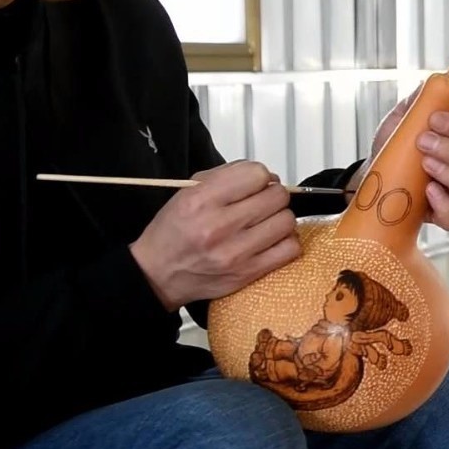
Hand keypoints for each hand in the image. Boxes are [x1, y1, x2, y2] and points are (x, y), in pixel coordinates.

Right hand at [129, 161, 299, 309]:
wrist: (157, 274)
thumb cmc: (174, 232)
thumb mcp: (187, 192)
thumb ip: (226, 176)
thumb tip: (264, 175)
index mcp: (201, 200)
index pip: (257, 174)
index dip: (260, 176)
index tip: (255, 183)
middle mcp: (218, 226)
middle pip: (277, 196)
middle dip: (273, 195)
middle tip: (262, 202)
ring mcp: (236, 252)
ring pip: (287, 221)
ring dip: (280, 218)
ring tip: (265, 221)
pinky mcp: (248, 272)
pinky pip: (290, 249)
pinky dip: (286, 241)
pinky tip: (271, 240)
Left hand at [350, 93, 448, 232]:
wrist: (369, 180)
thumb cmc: (391, 150)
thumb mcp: (400, 122)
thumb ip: (418, 103)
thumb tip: (433, 83)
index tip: (433, 119)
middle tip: (423, 142)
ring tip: (425, 165)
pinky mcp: (441, 217)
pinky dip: (446, 206)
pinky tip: (428, 192)